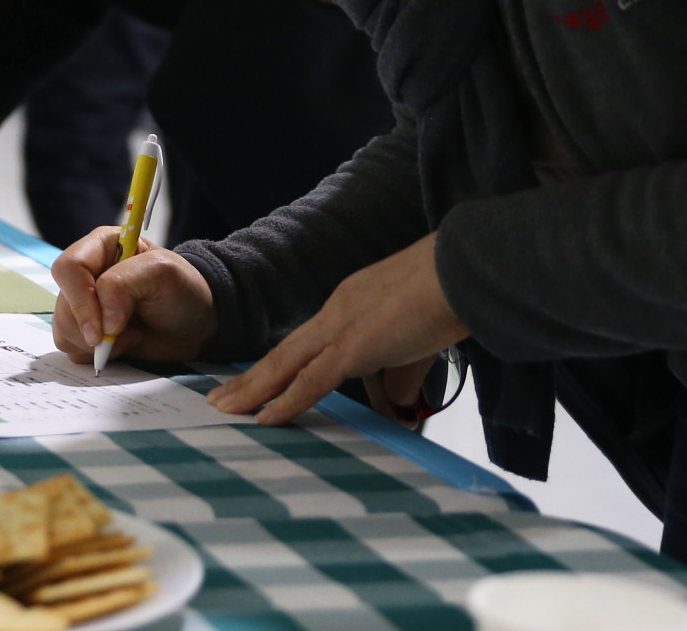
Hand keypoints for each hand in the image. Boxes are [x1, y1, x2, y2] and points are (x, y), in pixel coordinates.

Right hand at [50, 228, 218, 365]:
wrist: (195, 325)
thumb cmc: (182, 290)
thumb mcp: (162, 272)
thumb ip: (123, 283)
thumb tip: (102, 320)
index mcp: (99, 247)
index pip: (68, 268)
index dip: (80, 301)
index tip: (103, 330)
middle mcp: (86, 274)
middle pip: (63, 304)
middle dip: (91, 329)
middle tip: (124, 334)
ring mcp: (83, 304)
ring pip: (63, 328)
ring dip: (96, 344)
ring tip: (129, 337)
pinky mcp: (86, 331)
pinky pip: (71, 347)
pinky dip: (94, 355)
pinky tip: (122, 345)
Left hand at [205, 233, 465, 425]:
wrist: (464, 268)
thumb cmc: (454, 291)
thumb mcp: (421, 334)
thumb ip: (403, 367)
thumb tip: (398, 399)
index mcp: (352, 301)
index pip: (307, 339)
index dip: (280, 362)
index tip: (258, 377)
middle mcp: (337, 309)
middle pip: (285, 350)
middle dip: (252, 377)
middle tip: (221, 397)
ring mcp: (342, 326)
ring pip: (286, 363)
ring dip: (253, 389)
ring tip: (224, 408)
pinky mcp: (355, 345)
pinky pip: (311, 380)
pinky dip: (286, 400)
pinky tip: (264, 418)